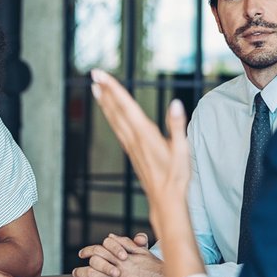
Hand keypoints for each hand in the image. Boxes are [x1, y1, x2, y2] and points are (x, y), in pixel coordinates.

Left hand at [73, 233, 167, 276]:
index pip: (100, 251)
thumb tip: (110, 238)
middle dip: (82, 270)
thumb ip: (125, 243)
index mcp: (123, 259)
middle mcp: (120, 272)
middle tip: (76, 272)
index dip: (88, 251)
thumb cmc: (153, 268)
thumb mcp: (142, 251)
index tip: (83, 253)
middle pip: (94, 268)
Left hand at [89, 70, 191, 241]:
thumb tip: (176, 103)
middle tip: (93, 74)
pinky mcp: (131, 152)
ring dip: (104, 103)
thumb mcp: (183, 151)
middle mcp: (134, 138)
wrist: (165, 201)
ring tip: (95, 89)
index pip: (126, 105)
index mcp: (145, 134)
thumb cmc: (177, 177)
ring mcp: (131, 146)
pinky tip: (109, 113)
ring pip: (114, 120)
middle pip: (116, 110)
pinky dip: (111, 117)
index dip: (113, 88)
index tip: (100, 75)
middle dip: (105, 91)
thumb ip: (178, 125)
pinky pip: (117, 129)